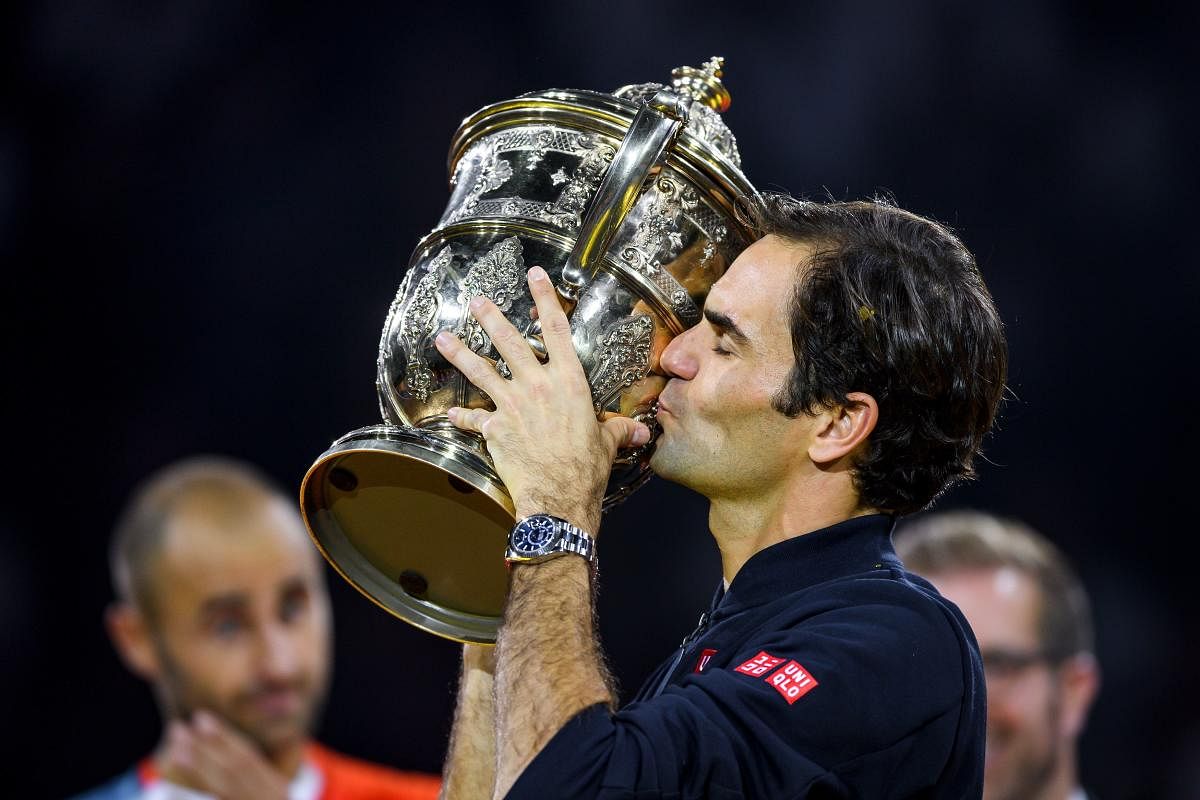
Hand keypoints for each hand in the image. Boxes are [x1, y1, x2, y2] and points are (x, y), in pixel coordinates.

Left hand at [160, 711, 289, 799]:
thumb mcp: (270, 797)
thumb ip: (253, 782)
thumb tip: (222, 756)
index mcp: (276, 790)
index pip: (247, 758)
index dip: (223, 736)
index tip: (201, 718)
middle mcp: (268, 799)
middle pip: (233, 769)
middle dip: (206, 746)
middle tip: (179, 729)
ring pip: (224, 787)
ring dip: (199, 768)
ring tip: (176, 751)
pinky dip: (195, 799)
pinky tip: (174, 794)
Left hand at [434, 266, 649, 534]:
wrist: (559, 496)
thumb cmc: (587, 468)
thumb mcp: (607, 443)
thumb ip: (617, 431)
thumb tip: (640, 433)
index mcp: (568, 381)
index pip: (556, 330)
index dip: (545, 299)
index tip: (534, 276)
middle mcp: (537, 386)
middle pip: (510, 342)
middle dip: (491, 318)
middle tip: (476, 301)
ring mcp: (512, 405)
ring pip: (481, 371)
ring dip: (460, 353)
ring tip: (442, 338)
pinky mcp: (494, 429)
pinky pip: (474, 419)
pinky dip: (461, 417)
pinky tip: (449, 414)